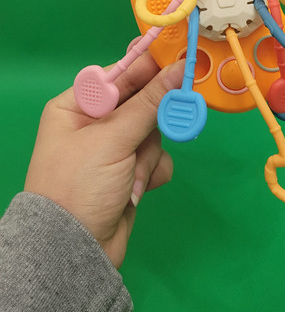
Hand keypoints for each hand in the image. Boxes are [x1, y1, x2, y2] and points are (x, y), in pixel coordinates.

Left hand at [24, 52, 184, 268]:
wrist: (74, 252)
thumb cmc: (80, 185)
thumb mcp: (113, 139)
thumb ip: (150, 103)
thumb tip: (181, 67)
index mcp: (77, 106)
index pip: (119, 75)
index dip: (150, 68)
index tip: (182, 60)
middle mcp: (93, 124)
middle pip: (142, 103)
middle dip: (152, 122)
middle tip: (177, 115)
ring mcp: (112, 150)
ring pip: (153, 132)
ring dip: (148, 156)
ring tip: (134, 177)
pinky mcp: (128, 174)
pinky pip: (154, 158)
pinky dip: (151, 172)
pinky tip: (138, 189)